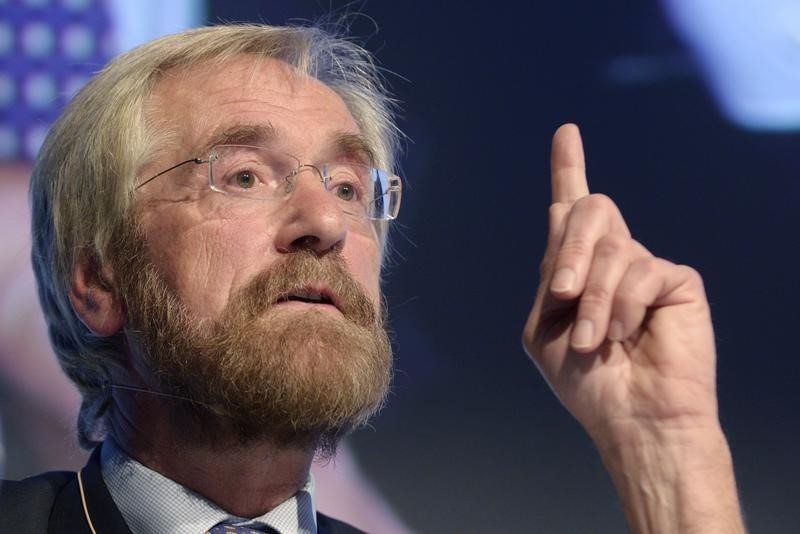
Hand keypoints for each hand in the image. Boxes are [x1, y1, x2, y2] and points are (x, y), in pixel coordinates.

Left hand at [522, 124, 718, 448]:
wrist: (629, 416)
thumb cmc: (585, 380)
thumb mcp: (545, 325)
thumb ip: (552, 273)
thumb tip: (565, 218)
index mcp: (577, 268)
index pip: (572, 210)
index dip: (568, 168)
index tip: (566, 132)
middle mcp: (612, 259)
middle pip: (589, 210)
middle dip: (571, 251)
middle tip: (564, 294)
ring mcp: (647, 267)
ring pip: (613, 247)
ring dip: (593, 300)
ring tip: (593, 341)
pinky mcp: (677, 280)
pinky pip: (642, 271)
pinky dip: (623, 308)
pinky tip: (628, 336)